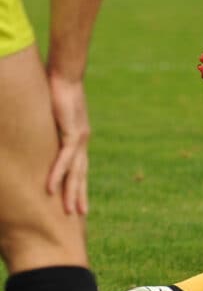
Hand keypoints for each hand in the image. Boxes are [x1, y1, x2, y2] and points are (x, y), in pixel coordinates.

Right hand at [47, 74, 90, 215]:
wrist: (65, 74)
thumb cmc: (54, 91)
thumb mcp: (48, 117)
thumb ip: (45, 130)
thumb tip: (33, 139)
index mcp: (78, 138)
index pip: (79, 167)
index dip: (78, 184)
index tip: (77, 201)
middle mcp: (82, 140)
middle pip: (81, 174)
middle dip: (79, 195)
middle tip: (79, 216)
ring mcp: (79, 137)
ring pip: (75, 171)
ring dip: (70, 192)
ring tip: (68, 211)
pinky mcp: (72, 132)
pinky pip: (64, 158)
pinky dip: (57, 174)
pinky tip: (51, 189)